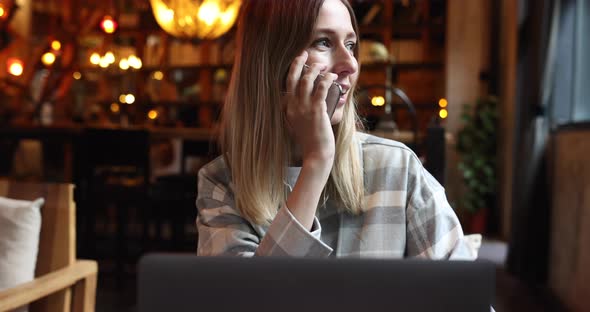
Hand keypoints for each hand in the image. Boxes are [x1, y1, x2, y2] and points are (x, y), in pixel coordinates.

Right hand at [284, 51, 337, 165]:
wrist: (316, 154)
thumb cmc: (311, 142)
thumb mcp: (298, 126)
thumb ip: (296, 114)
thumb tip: (300, 104)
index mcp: (288, 109)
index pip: (287, 84)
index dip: (293, 69)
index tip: (299, 61)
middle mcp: (293, 107)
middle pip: (293, 78)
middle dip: (299, 62)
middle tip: (306, 54)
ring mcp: (304, 108)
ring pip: (307, 80)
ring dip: (315, 69)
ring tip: (323, 66)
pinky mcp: (316, 111)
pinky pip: (321, 88)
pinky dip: (327, 79)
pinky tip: (332, 76)